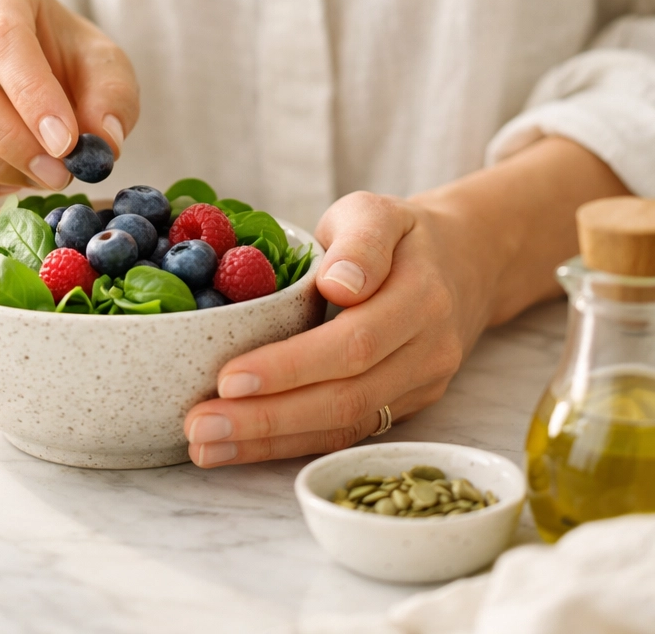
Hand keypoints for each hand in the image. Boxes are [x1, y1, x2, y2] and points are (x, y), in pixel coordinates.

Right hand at [0, 0, 138, 199]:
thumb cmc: (66, 59)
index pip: (1, 37)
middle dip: (9, 140)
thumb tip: (102, 144)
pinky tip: (8, 181)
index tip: (67, 143)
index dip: (32, 95)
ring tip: (40, 176)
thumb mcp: (105, 67)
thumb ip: (112, 99)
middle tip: (57, 173)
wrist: (28, 67)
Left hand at [182, 136, 629, 467]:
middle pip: (345, 398)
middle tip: (199, 426)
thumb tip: (340, 284)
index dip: (290, 367)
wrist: (461, 264)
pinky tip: (238, 449)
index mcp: (419, 297)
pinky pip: (345, 434)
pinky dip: (288, 446)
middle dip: (267, 418)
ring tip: (205, 446)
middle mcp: (427, 351)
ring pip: (343, 426)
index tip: (228, 379)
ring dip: (269, 443)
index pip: (353, 343)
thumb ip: (360, 242)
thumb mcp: (377, 212)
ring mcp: (420, 386)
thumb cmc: (398, 235)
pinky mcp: (404, 408)